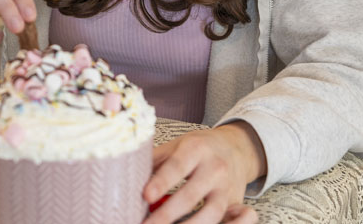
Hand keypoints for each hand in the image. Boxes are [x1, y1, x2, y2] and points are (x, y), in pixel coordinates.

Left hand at [143, 122, 266, 223]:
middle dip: (166, 215)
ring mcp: (226, 189)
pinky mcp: (234, 204)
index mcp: (196, 149)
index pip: (177, 167)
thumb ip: (154, 161)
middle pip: (190, 196)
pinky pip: (226, 221)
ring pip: (210, 214)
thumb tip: (126, 176)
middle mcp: (214, 169)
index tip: (145, 196)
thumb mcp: (176, 145)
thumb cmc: (199, 148)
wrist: (237, 148)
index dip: (161, 182)